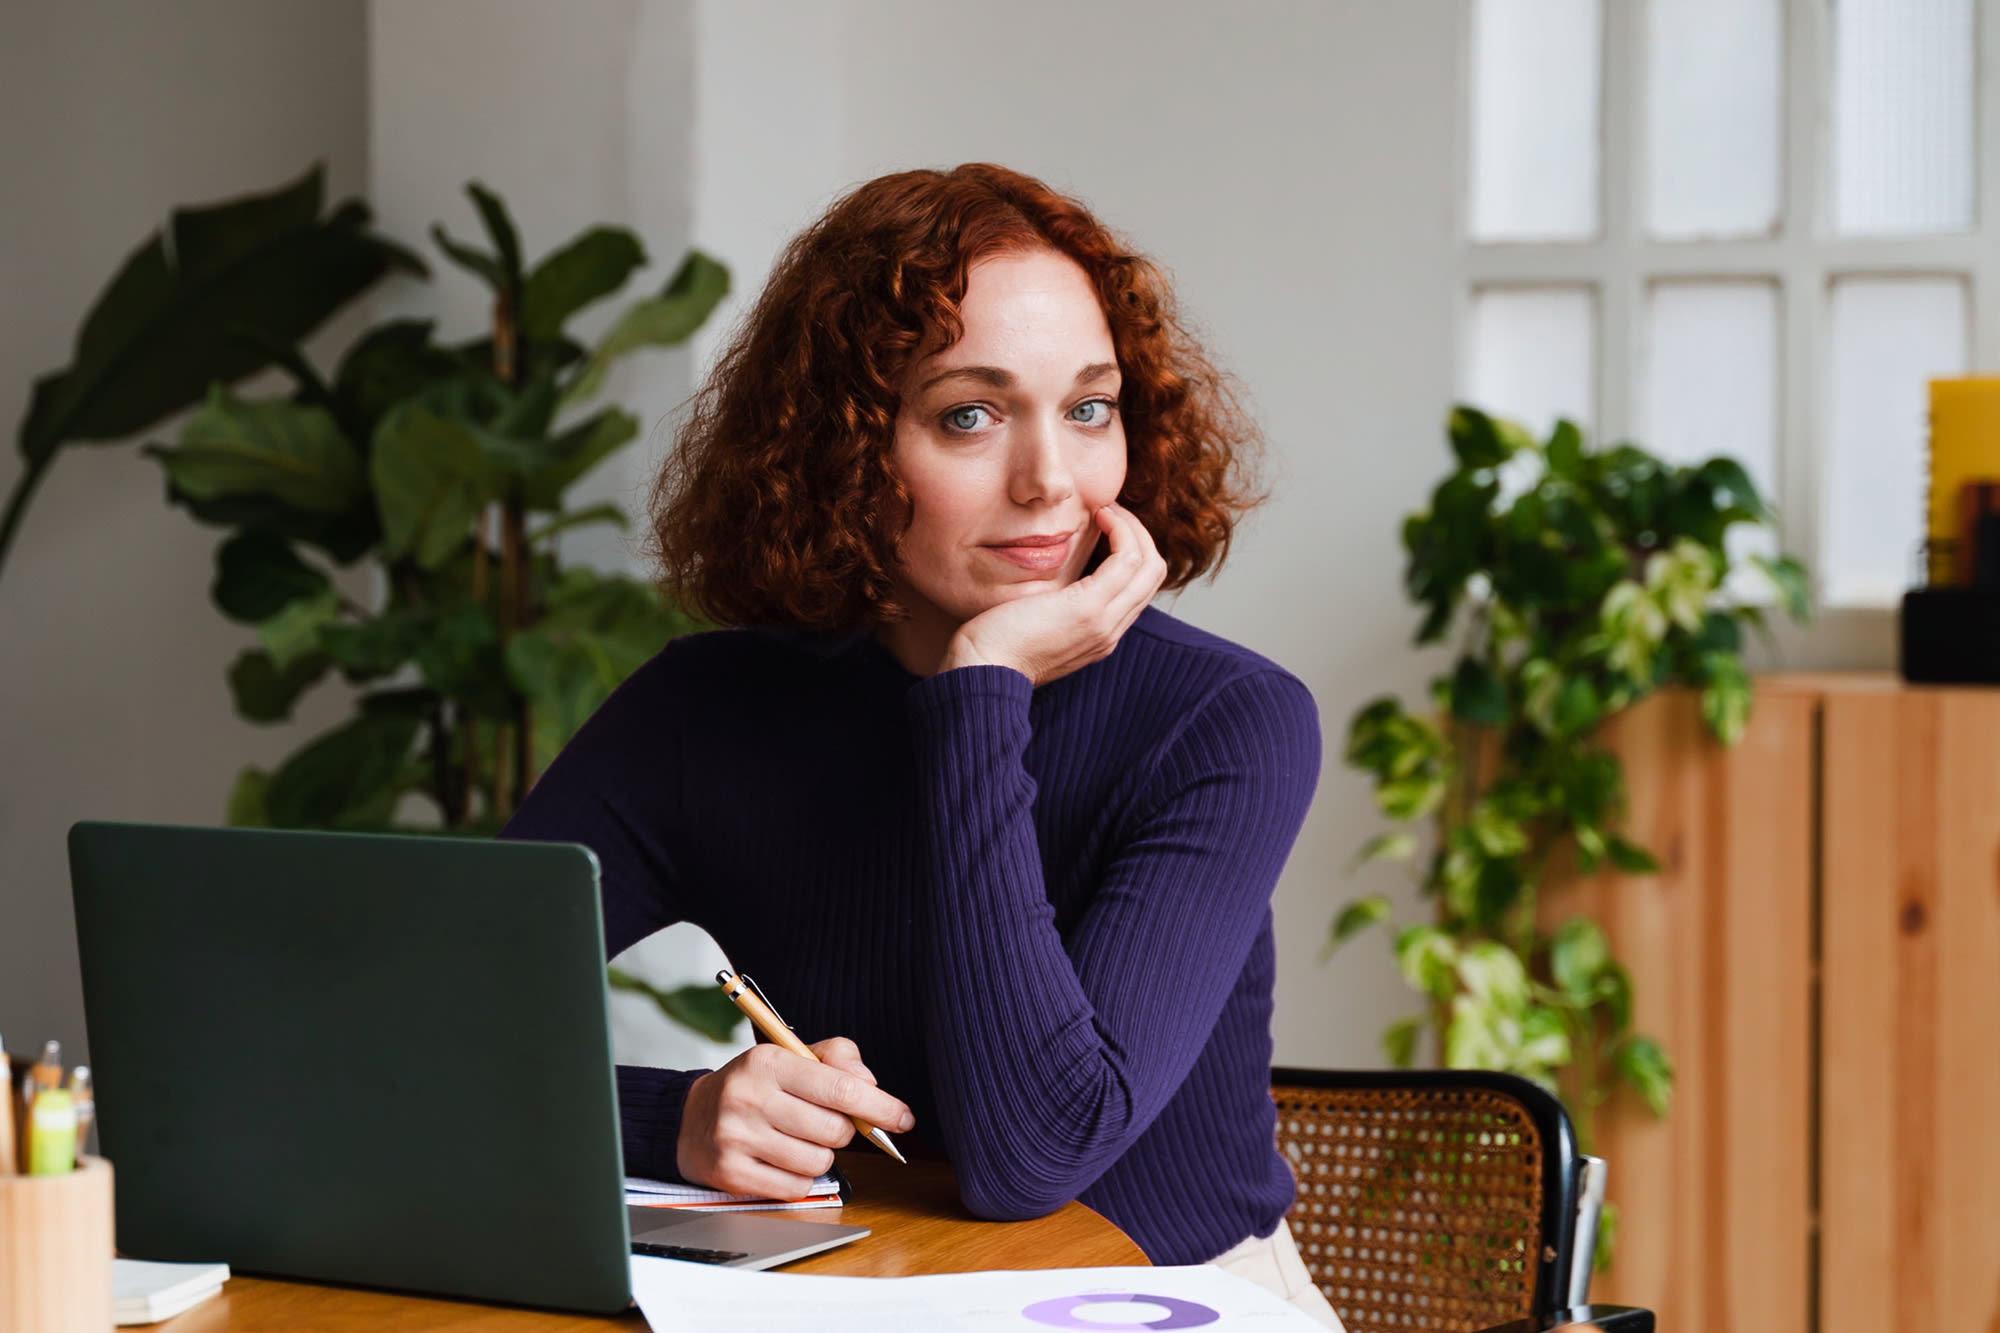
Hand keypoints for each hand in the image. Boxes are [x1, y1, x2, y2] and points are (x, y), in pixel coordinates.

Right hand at [675, 1036, 915, 1198]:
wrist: (689, 1119)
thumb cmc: (752, 1087)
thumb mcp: (789, 1057)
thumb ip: (837, 1059)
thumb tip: (871, 1084)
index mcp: (768, 1062)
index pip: (840, 1087)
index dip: (881, 1106)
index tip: (903, 1118)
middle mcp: (750, 1098)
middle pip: (835, 1129)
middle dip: (842, 1129)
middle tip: (822, 1121)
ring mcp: (738, 1138)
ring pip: (819, 1161)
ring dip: (819, 1154)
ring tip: (794, 1138)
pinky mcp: (732, 1174)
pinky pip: (796, 1187)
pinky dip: (799, 1177)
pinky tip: (780, 1159)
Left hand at [940, 503, 1167, 685]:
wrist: (980, 672)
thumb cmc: (993, 646)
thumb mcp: (1032, 623)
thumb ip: (1052, 605)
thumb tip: (1051, 578)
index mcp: (1099, 637)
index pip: (1138, 589)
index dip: (1130, 552)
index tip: (1105, 527)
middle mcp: (1109, 632)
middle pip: (1153, 576)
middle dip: (1138, 535)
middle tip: (1109, 512)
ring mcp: (1103, 622)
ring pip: (1149, 565)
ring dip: (1132, 528)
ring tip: (1106, 510)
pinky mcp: (1088, 608)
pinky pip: (1128, 559)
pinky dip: (1122, 530)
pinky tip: (1099, 516)